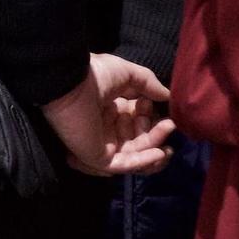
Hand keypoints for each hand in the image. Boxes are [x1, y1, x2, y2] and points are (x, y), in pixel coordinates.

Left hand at [39, 54, 175, 177]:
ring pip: (134, 154)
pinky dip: (143, 161)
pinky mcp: (96, 156)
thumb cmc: (95, 75)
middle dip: (156, 134)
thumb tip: (167, 95)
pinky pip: (123, 164)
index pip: (134, 122)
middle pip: (137, 140)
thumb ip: (148, 84)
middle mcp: (103, 128)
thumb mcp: (127, 74)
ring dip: (154, 146)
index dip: (152, 119)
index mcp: (107, 109)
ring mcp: (99, 144)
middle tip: (168, 123)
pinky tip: (159, 153)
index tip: (163, 110)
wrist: (70, 83)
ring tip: (168, 134)